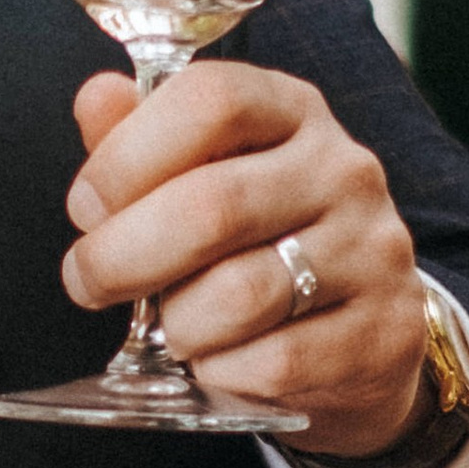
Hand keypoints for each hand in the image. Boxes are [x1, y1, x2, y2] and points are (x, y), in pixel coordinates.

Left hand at [64, 65, 431, 467]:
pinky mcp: (382, 333)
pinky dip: (220, 372)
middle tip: (87, 281)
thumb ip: (139, 135)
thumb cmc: (254, 240)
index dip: (127, 155)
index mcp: (291, 110)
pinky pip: (274, 363)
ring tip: (163, 328)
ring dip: (174, 325)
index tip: (86, 206)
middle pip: (212, 205)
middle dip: (120, 256)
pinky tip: (214, 362)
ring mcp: (372, 251)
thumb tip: (97, 96)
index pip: (211, 100)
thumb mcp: (200, 171)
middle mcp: (343, 170)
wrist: (356, 334)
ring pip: (240, 295)